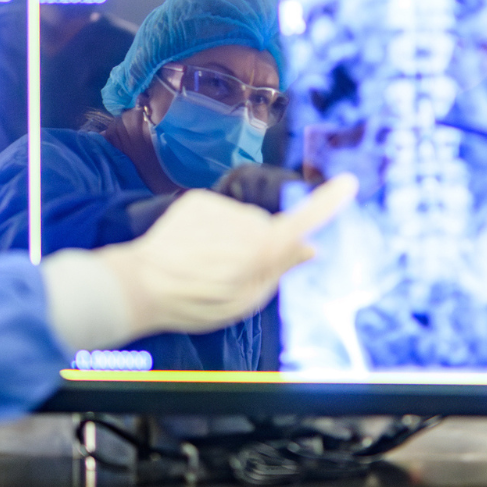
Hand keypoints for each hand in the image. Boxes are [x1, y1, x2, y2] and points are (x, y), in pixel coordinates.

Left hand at [41, 174, 358, 348]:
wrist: (137, 284)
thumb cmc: (193, 302)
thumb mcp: (245, 300)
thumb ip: (279, 270)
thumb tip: (308, 247)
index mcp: (257, 251)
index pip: (302, 224)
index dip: (327, 204)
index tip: (349, 183)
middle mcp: (241, 221)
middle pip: (267, 230)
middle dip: (260, 247)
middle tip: (231, 277)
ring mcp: (218, 208)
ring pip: (242, 221)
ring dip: (233, 240)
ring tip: (204, 266)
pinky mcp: (198, 200)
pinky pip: (220, 214)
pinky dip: (214, 230)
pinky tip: (193, 250)